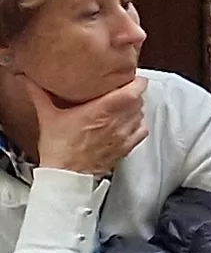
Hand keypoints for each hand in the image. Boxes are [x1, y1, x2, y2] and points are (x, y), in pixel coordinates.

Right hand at [27, 76, 143, 177]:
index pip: (132, 92)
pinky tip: (129, 122)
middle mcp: (116, 122)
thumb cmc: (58, 148)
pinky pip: (142, 131)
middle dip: (133, 93)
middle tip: (124, 90)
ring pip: (141, 115)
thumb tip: (26, 79)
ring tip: (124, 105)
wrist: (66, 174)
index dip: (137, 82)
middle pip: (138, 101)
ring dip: (135, 108)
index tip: (132, 78)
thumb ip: (39, 94)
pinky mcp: (126, 148)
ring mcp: (123, 136)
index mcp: (100, 111)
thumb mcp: (48, 116)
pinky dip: (138, 124)